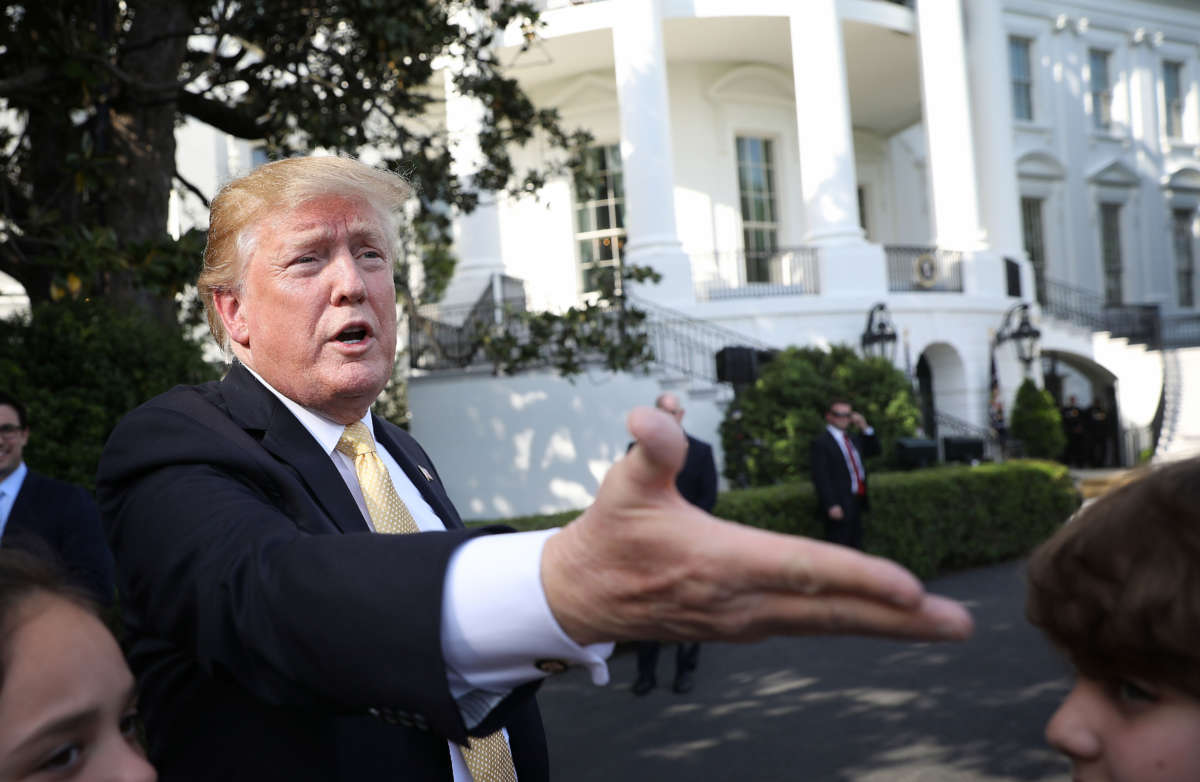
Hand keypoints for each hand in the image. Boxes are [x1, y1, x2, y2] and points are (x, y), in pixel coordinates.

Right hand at [541, 407, 972, 646]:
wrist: (584, 595)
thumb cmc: (611, 535)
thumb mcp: (624, 484)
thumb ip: (651, 447)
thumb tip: (659, 409)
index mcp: (720, 562)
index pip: (801, 570)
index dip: (857, 577)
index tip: (909, 586)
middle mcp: (742, 601)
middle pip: (833, 613)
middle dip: (900, 619)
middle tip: (959, 623)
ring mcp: (747, 621)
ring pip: (828, 625)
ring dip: (889, 627)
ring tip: (944, 625)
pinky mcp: (746, 627)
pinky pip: (812, 626)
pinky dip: (855, 623)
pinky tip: (886, 621)